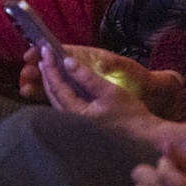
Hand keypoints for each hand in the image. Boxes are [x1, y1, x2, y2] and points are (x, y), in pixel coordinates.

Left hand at [34, 46, 172, 142]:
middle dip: (46, 73)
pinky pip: (63, 103)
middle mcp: (71, 119)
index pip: (57, 86)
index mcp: (77, 111)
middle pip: (51, 93)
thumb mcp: (109, 91)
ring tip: (48, 65)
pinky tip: (61, 82)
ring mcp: (75, 122)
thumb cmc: (129, 113)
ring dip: (51, 81)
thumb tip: (67, 62)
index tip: (46, 51)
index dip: (50, 67)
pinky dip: (59, 90)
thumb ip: (87, 77)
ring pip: (55, 99)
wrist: (142, 134)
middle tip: (44, 55)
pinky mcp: (80, 122)